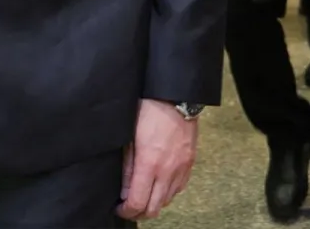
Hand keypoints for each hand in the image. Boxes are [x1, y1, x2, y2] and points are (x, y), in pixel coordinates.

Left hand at [118, 99, 197, 220]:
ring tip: (144, 193)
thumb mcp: (129, 139)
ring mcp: (181, 167)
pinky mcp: (190, 162)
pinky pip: (179, 188)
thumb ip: (128, 169)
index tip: (119, 208)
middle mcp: (168, 170)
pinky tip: (160, 183)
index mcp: (149, 164)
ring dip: (154, 202)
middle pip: (154, 208)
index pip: (137, 203)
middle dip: (139, 212)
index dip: (126, 211)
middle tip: (129, 206)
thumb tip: (125, 192)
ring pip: (168, 200)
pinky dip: (168, 191)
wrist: (175, 96)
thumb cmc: (149, 112)